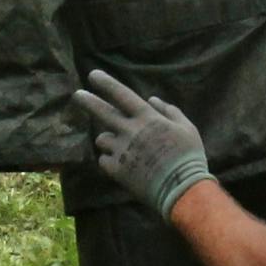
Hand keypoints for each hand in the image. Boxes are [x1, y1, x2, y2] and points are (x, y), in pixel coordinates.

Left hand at [69, 70, 214, 218]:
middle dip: (87, 101)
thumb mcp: (187, 127)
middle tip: (76, 95)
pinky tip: (121, 163)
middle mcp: (130, 131)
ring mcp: (122, 151)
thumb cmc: (188, 156)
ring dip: (107, 139)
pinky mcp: (117, 171)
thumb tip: (152, 100)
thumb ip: (169, 111)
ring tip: (120, 146)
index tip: (92, 75)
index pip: (122, 95)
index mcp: (147, 118)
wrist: (182, 189)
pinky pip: (103, 160)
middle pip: (102, 112)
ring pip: (102, 139)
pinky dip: (109, 159)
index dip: (106, 84)